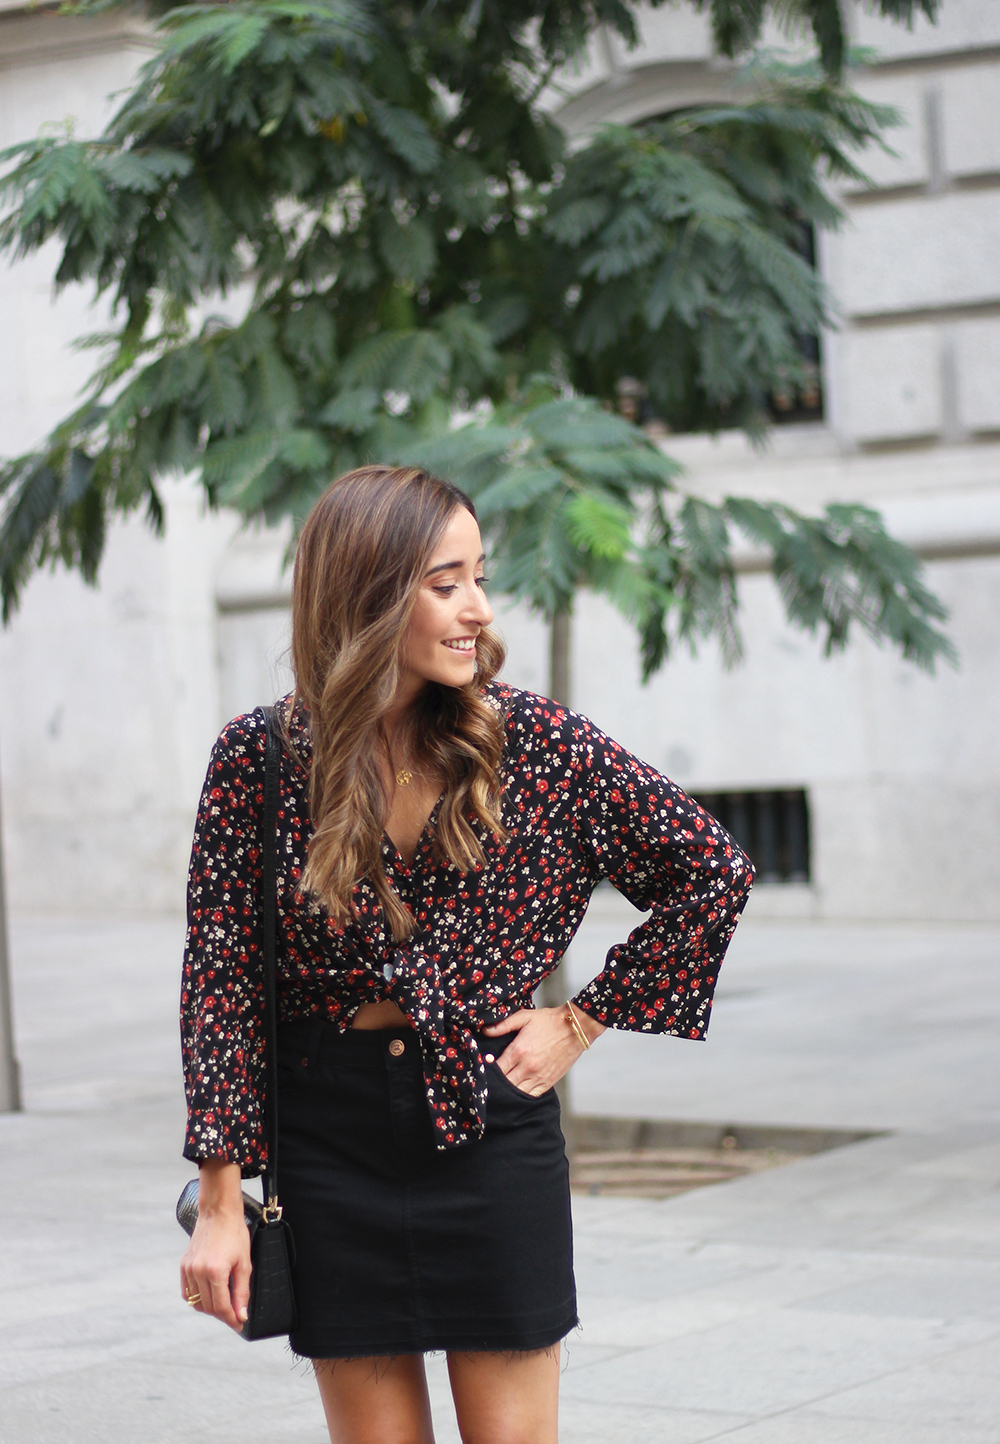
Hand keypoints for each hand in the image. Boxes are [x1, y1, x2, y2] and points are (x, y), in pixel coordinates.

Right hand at [180, 1160, 251, 1331]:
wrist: (219, 1212)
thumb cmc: (235, 1233)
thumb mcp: (244, 1263)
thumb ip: (242, 1292)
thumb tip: (241, 1314)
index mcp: (215, 1271)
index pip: (221, 1307)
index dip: (231, 1319)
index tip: (239, 1323)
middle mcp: (198, 1272)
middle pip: (208, 1307)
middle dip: (222, 1314)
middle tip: (235, 1314)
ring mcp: (188, 1269)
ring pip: (197, 1302)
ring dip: (210, 1307)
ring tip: (224, 1303)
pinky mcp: (184, 1265)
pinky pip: (187, 1292)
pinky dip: (197, 1298)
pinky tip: (209, 1295)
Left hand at [483, 1004, 604, 1095]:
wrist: (575, 1028)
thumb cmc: (549, 1021)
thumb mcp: (524, 1016)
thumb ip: (503, 1025)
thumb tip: (485, 1031)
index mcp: (518, 1051)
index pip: (496, 1068)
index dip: (488, 1070)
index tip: (484, 1068)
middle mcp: (527, 1067)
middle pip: (504, 1084)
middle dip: (495, 1083)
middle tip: (489, 1082)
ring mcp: (538, 1076)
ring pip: (516, 1093)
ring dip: (508, 1092)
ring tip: (501, 1089)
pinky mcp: (548, 1082)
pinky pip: (531, 1096)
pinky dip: (522, 1096)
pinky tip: (517, 1093)